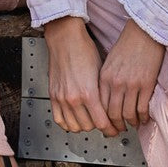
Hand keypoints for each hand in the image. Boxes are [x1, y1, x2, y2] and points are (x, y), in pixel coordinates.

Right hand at [44, 17, 118, 136]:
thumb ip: (103, 93)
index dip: (110, 129)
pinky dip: (68, 124)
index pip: (101, 123)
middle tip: (104, 123)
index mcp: (89, 92)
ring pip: (74, 126)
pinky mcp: (53, 96)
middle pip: (89, 127)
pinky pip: (59, 120)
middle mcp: (74, 98)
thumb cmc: (84, 49)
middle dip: (99, 126)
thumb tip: (110, 106)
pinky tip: (74, 119)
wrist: (65, 38)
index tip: (114, 129)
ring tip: (90, 121)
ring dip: (84, 126)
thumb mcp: (101, 71)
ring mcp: (62, 98)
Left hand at [99, 19, 164, 131]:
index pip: (100, 106)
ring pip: (128, 115)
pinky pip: (143, 108)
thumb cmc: (128, 43)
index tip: (107, 124)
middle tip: (120, 129)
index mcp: (105, 76)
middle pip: (113, 114)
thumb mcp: (110, 61)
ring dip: (131, 123)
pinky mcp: (146, 84)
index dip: (104, 119)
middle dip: (117, 126)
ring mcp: (132, 84)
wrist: (144, 31)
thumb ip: (106, 80)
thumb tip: (107, 99)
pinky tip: (144, 118)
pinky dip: (143, 117)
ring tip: (134, 124)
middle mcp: (116, 83)